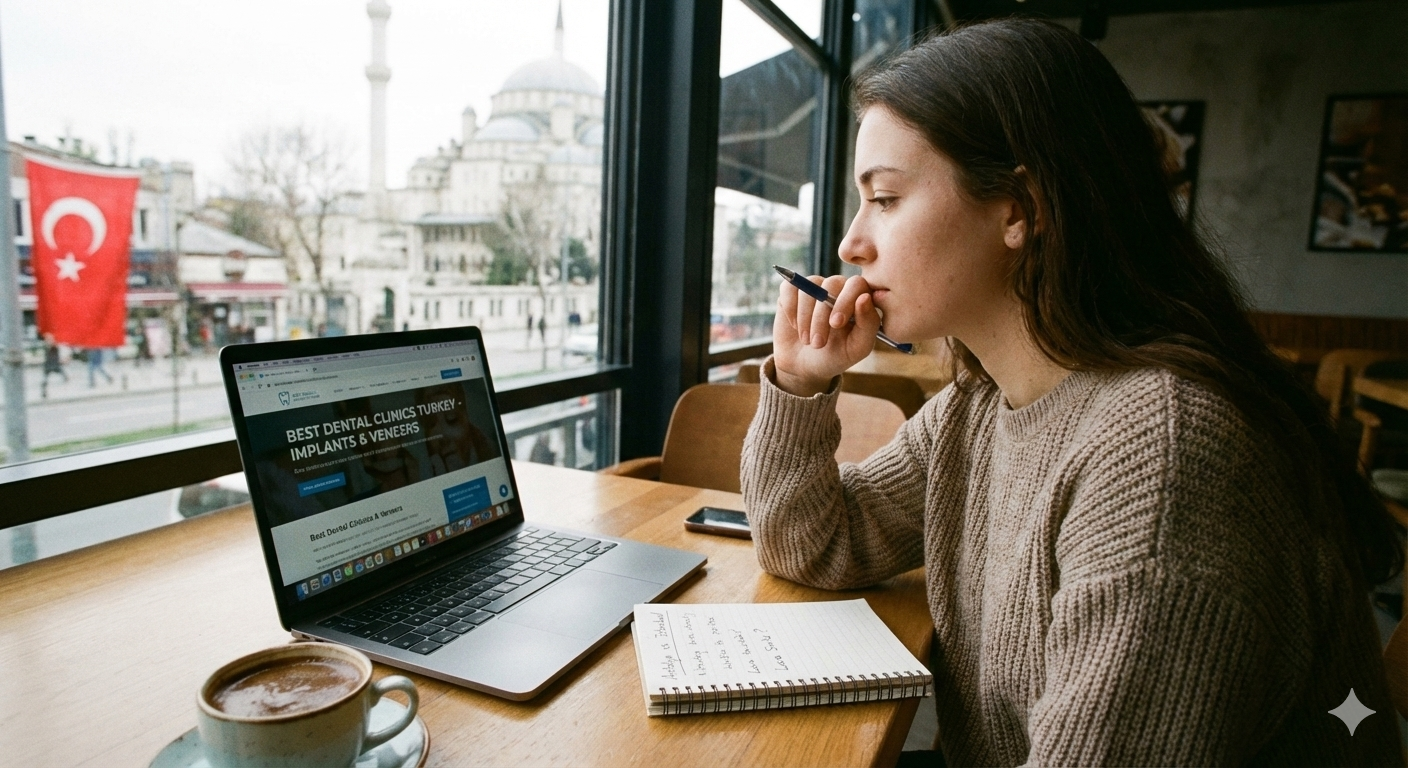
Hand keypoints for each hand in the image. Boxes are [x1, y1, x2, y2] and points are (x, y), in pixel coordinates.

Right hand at [771, 274, 881, 396]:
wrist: (804, 366)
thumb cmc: (836, 356)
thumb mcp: (857, 347)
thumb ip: (868, 324)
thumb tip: (864, 297)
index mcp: (858, 297)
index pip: (856, 284)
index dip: (846, 301)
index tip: (836, 324)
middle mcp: (837, 287)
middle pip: (831, 284)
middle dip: (822, 316)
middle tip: (818, 342)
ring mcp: (814, 286)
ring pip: (809, 287)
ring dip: (806, 318)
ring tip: (807, 341)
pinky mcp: (792, 290)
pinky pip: (790, 287)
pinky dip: (791, 308)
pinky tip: (795, 326)